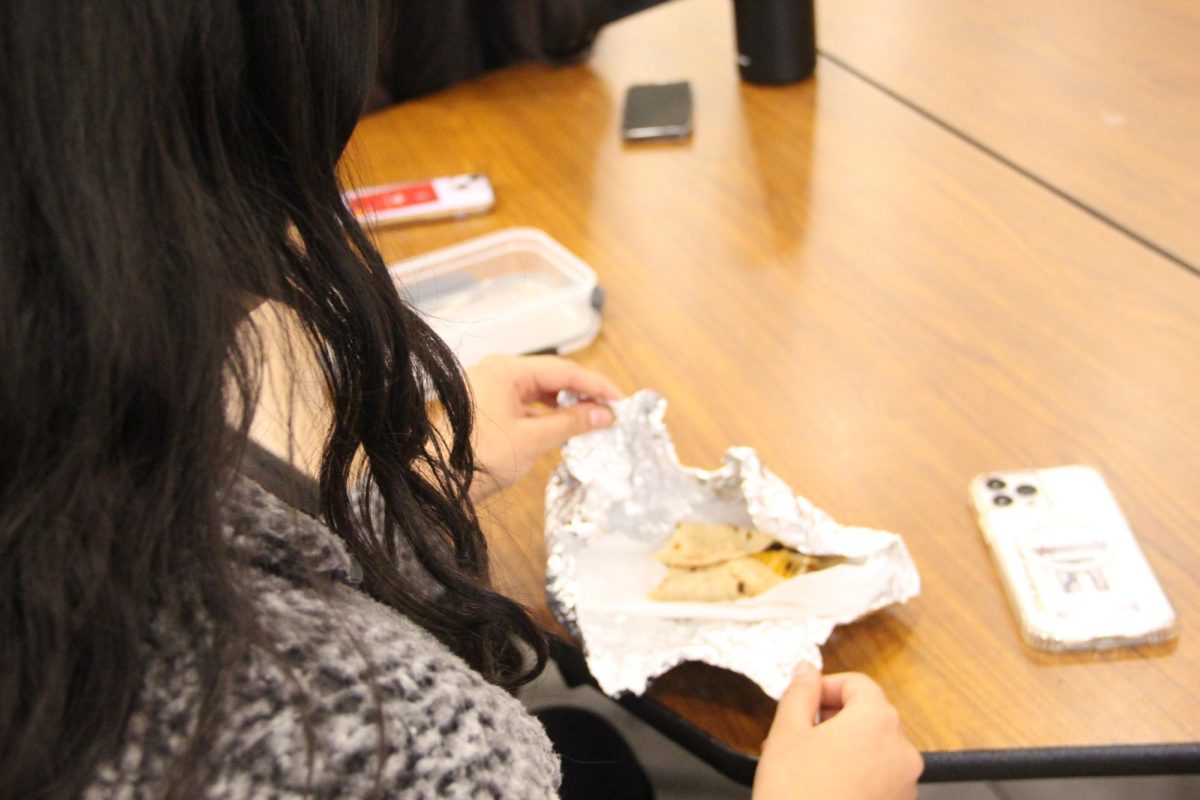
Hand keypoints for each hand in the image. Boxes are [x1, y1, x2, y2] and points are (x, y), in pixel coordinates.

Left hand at [464, 354, 621, 498]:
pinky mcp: (484, 406)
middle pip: (551, 376)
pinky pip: (523, 402)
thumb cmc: (479, 459)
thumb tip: (604, 414)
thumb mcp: (532, 440)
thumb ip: (571, 423)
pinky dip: (544, 413)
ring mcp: (488, 388)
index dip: (596, 385)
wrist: (436, 484)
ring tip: (589, 420)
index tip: (620, 400)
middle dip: (581, 393)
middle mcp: (496, 371)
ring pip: (537, 390)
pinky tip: (560, 427)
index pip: (564, 370)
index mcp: (507, 370)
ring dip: (564, 404)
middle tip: (609, 410)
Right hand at [753, 666, 922, 799]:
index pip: (857, 684)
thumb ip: (799, 692)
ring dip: (843, 747)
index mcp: (877, 721)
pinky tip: (822, 787)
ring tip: (805, 764)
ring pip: (873, 748)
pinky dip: (855, 774)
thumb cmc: (796, 795)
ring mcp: (905, 784)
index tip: (803, 700)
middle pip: (869, 715)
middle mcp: (901, 750)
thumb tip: (806, 670)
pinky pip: (879, 778)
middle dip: (833, 717)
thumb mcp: (787, 733)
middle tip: (799, 732)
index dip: (825, 687)